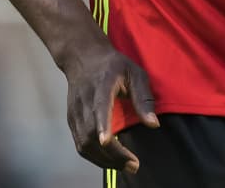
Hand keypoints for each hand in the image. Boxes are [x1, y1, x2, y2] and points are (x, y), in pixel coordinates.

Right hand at [63, 43, 158, 173]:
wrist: (82, 57)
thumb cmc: (113, 65)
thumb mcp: (134, 72)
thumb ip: (143, 97)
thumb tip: (153, 124)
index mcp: (101, 86)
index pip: (99, 108)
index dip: (102, 126)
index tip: (107, 141)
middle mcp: (84, 102)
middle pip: (91, 133)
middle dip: (112, 154)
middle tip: (133, 165)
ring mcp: (75, 113)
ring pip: (84, 144)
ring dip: (104, 160)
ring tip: (125, 166)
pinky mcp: (72, 121)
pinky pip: (80, 145)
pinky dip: (94, 157)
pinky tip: (110, 161)